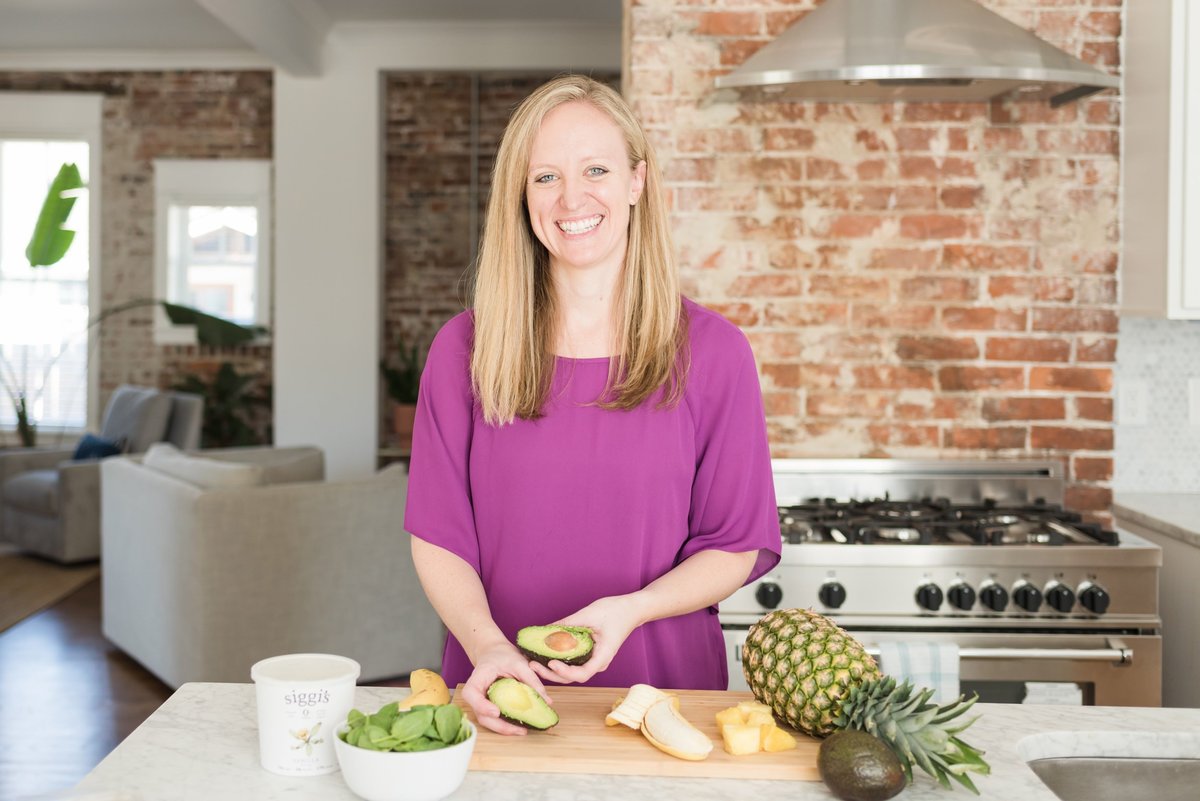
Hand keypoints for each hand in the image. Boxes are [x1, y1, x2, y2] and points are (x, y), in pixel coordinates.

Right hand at [459, 639, 553, 735]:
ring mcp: (481, 703)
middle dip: (499, 726)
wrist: (494, 653)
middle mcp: (476, 694)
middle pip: (481, 715)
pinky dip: (507, 725)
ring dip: (505, 729)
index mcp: (477, 678)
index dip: (482, 706)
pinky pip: (495, 720)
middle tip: (520, 730)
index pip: (471, 695)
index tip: (496, 712)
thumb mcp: (518, 662)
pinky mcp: (489, 707)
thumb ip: (531, 679)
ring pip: (488, 721)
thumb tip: (547, 701)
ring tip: (524, 731)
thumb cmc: (503, 655)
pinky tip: (522, 726)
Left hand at [530, 594, 644, 684]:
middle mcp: (598, 663)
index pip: (582, 674)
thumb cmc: (615, 611)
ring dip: (553, 669)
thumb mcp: (589, 614)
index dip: (565, 672)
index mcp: (602, 656)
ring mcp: (594, 660)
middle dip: (551, 673)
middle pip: (573, 677)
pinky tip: (545, 654)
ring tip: (534, 661)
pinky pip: (573, 663)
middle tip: (532, 665)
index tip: (551, 662)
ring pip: (571, 672)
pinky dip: (559, 660)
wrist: (632, 609)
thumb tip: (545, 629)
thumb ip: (567, 623)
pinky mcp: (590, 655)